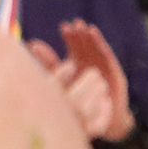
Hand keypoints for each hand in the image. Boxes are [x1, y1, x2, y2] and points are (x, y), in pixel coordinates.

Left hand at [28, 17, 135, 143]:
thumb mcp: (61, 80)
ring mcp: (104, 68)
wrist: (103, 123)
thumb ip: (49, 63)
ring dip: (91, 38)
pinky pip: (108, 57)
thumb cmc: (80, 104)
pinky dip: (102, 46)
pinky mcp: (116, 74)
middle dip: (80, 35)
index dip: (70, 36)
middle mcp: (91, 63)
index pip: (74, 46)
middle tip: (73, 25)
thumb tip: (32, 44)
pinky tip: (95, 37)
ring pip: (96, 49)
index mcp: (78, 64)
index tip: (64, 27)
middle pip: (85, 45)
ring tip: (84, 27)